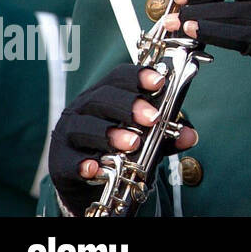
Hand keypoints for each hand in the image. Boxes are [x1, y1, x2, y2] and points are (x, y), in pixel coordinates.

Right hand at [49, 63, 197, 215]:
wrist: (88, 176)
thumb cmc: (118, 146)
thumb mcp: (145, 137)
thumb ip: (166, 135)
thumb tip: (189, 136)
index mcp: (105, 95)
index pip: (118, 77)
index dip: (138, 75)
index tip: (159, 81)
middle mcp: (83, 109)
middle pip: (102, 98)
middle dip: (129, 106)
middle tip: (152, 118)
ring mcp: (69, 134)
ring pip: (85, 127)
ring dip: (110, 134)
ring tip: (133, 143)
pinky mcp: (60, 160)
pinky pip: (69, 160)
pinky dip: (83, 164)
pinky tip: (95, 168)